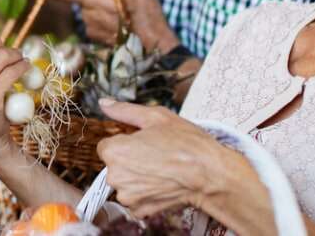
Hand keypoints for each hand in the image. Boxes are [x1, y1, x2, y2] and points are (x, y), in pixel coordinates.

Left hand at [55, 0, 178, 51]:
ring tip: (123, 5)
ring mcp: (91, 28)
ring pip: (89, 6)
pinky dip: (104, 14)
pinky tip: (122, 17)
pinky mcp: (97, 37)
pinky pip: (95, 19)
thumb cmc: (146, 14)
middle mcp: (87, 15)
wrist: (154, 47)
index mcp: (93, 0)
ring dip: (101, 1)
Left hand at [98, 100, 276, 234]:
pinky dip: (145, 193)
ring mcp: (128, 196)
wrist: (209, 174)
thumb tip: (105, 103)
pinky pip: (135, 199)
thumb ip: (124, 111)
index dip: (126, 142)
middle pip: (115, 165)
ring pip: (125, 183)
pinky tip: (162, 183)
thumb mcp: (156, 117)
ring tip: (161, 169)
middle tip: (155, 154)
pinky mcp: (140, 210)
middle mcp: (115, 176)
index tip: (143, 143)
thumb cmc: (185, 143)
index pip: (107, 146)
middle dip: (130, 160)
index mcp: (114, 151)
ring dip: (137, 177)